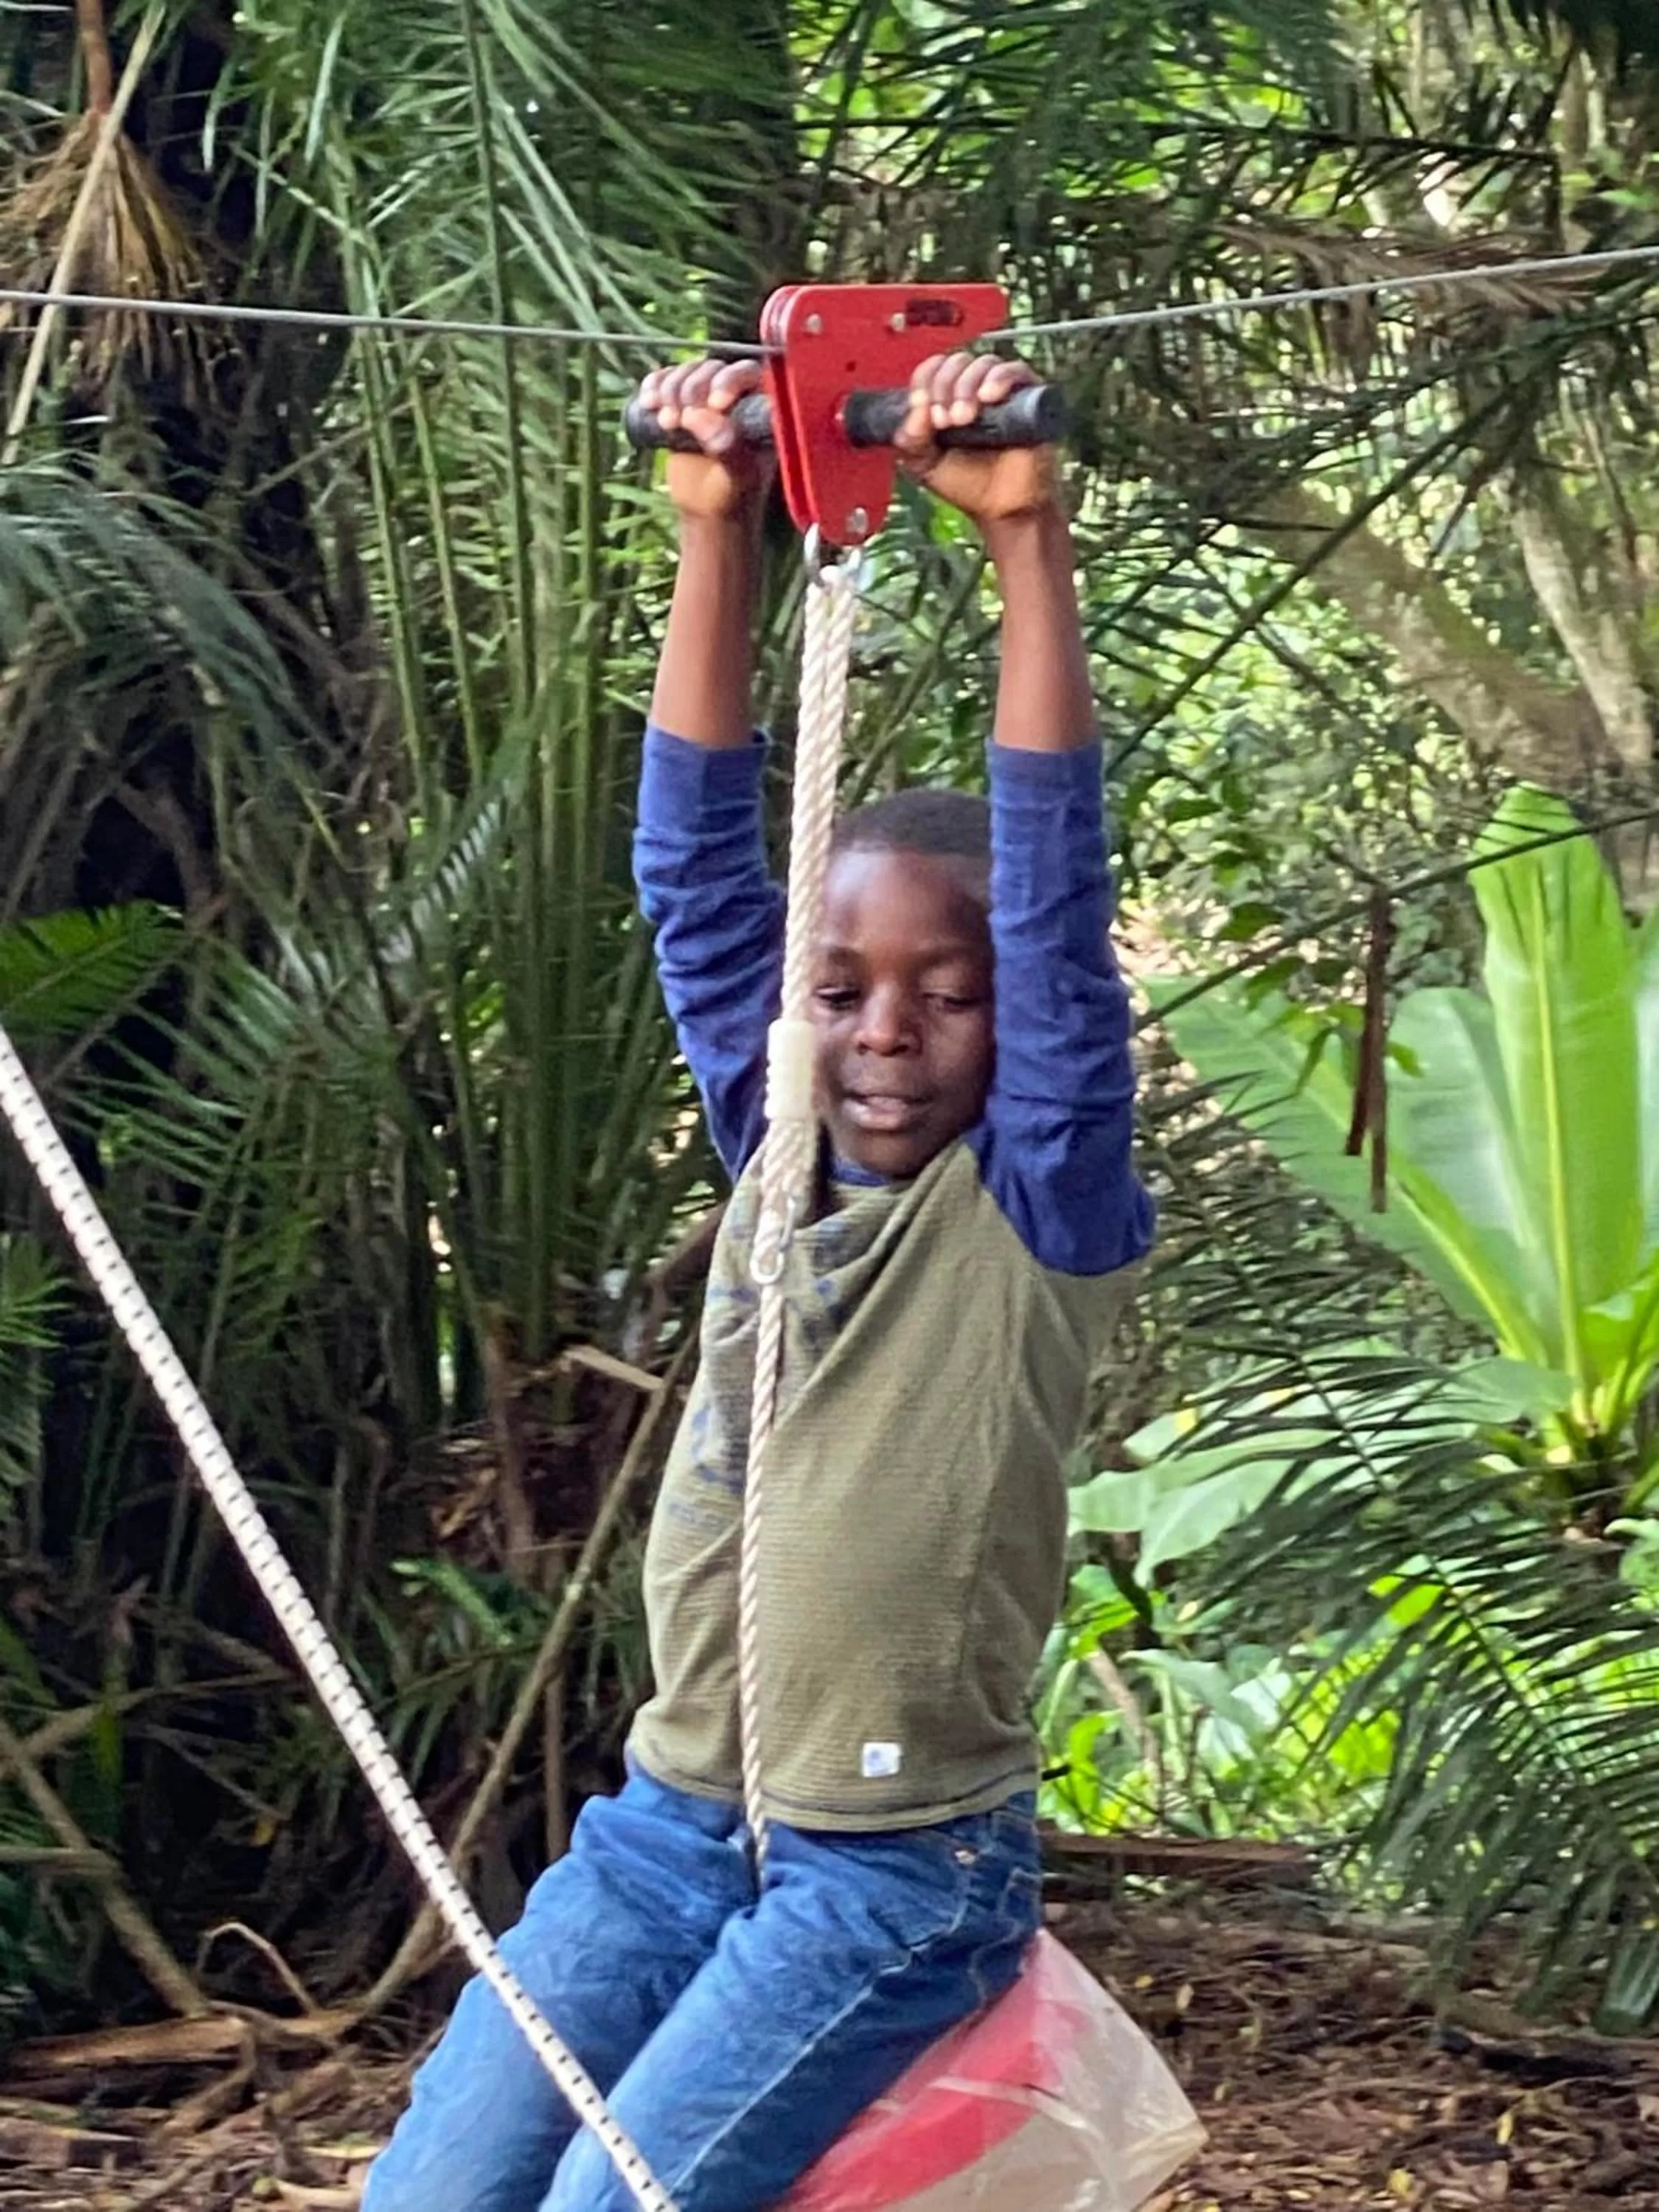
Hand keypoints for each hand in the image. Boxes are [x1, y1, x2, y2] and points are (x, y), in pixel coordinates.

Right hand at [637, 358, 772, 520]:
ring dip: (671, 389)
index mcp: (760, 407)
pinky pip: (665, 379)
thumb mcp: (736, 476)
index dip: (728, 381)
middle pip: (712, 369)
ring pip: (687, 371)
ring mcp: (707, 395)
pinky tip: (648, 402)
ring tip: (668, 423)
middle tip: (681, 421)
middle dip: (692, 389)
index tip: (714, 405)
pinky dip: (654, 385)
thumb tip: (699, 415)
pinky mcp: (681, 401)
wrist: (707, 508)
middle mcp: (736, 394)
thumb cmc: (732, 495)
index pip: (748, 373)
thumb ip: (727, 448)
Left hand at [895, 352, 1060, 526]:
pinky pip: (1015, 370)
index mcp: (947, 400)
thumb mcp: (924, 465)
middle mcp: (974, 390)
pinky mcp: (1028, 397)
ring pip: (982, 364)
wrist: (1003, 509)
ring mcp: (1002, 392)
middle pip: (955, 362)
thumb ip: (910, 438)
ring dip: (966, 386)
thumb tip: (916, 406)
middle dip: (944, 387)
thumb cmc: (968, 486)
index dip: (924, 381)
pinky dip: (999, 378)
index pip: (932, 370)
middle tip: (945, 421)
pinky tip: (989, 398)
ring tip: (964, 418)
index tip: (921, 407)